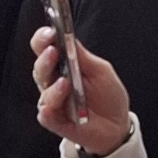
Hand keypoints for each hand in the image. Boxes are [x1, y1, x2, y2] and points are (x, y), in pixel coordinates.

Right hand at [30, 27, 131, 156]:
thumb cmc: (108, 97)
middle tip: (51, 51)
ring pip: (43, 92)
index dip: (43, 40)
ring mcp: (54, 103)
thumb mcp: (101, 70)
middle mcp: (54, 83)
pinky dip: (47, 111)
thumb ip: (82, 56)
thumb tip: (68, 37)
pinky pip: (46, 115)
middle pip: (40, 69)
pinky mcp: (56, 121)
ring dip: (51, 86)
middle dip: (43, 59)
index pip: (45, 49)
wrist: (117, 125)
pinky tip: (52, 107)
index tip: (49, 32)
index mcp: (62, 66)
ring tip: (64, 82)